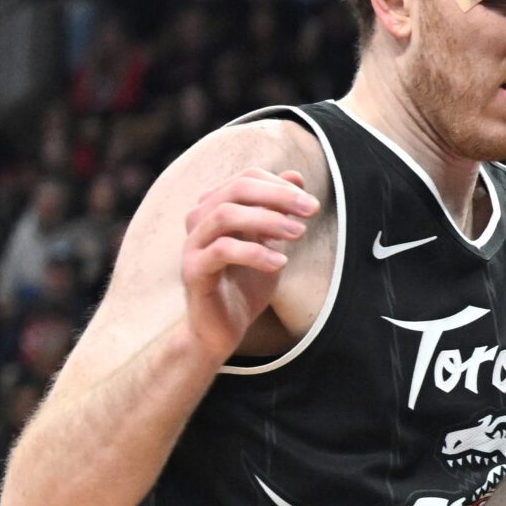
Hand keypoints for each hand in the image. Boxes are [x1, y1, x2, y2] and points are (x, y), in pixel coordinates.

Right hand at [182, 167, 314, 357]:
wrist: (222, 329)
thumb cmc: (246, 284)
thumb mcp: (270, 244)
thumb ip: (278, 213)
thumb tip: (296, 176)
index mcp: (216, 209)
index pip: (246, 179)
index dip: (280, 185)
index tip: (311, 203)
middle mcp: (199, 220)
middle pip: (236, 190)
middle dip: (279, 196)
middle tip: (312, 210)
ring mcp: (193, 244)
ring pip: (225, 215)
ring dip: (268, 220)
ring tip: (299, 234)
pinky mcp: (193, 270)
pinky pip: (221, 251)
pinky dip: (255, 253)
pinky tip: (280, 263)